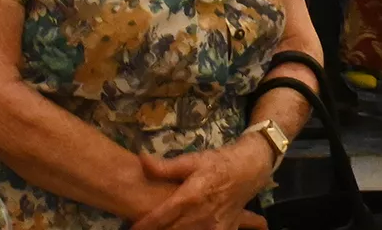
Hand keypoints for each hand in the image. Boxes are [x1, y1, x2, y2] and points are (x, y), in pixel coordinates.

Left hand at [132, 142, 269, 229]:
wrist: (250, 169)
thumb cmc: (218, 163)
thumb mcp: (193, 160)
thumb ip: (165, 166)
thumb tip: (141, 159)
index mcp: (190, 196)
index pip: (159, 218)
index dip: (143, 226)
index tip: (131, 229)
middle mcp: (200, 215)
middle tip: (142, 229)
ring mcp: (213, 226)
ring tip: (160, 229)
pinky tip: (187, 228)